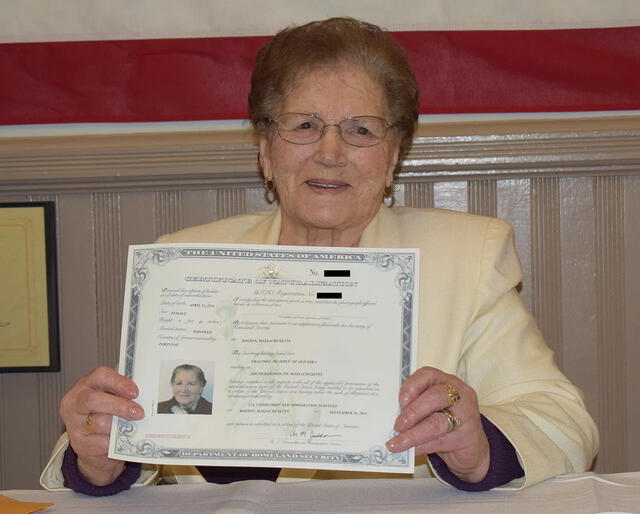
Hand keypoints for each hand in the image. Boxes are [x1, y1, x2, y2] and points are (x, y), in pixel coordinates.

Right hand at [59, 366, 143, 485]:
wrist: (90, 440)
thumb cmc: (104, 412)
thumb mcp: (112, 398)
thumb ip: (124, 395)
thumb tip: (144, 399)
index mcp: (87, 384)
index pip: (101, 376)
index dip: (119, 383)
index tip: (135, 392)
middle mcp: (76, 402)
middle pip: (94, 400)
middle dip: (119, 406)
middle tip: (138, 413)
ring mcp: (74, 423)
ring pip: (98, 423)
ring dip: (119, 426)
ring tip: (133, 428)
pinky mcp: (79, 443)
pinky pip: (100, 443)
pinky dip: (115, 442)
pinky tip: (122, 440)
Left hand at [386, 366, 488, 482]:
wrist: (473, 449)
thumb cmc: (447, 422)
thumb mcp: (433, 408)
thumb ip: (417, 405)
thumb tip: (390, 414)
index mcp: (447, 382)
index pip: (428, 375)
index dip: (412, 386)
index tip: (400, 401)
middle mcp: (459, 395)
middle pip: (435, 397)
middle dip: (413, 411)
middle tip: (397, 425)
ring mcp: (466, 417)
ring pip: (437, 423)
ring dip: (413, 434)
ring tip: (396, 443)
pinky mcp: (467, 439)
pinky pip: (440, 442)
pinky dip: (421, 447)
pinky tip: (409, 451)